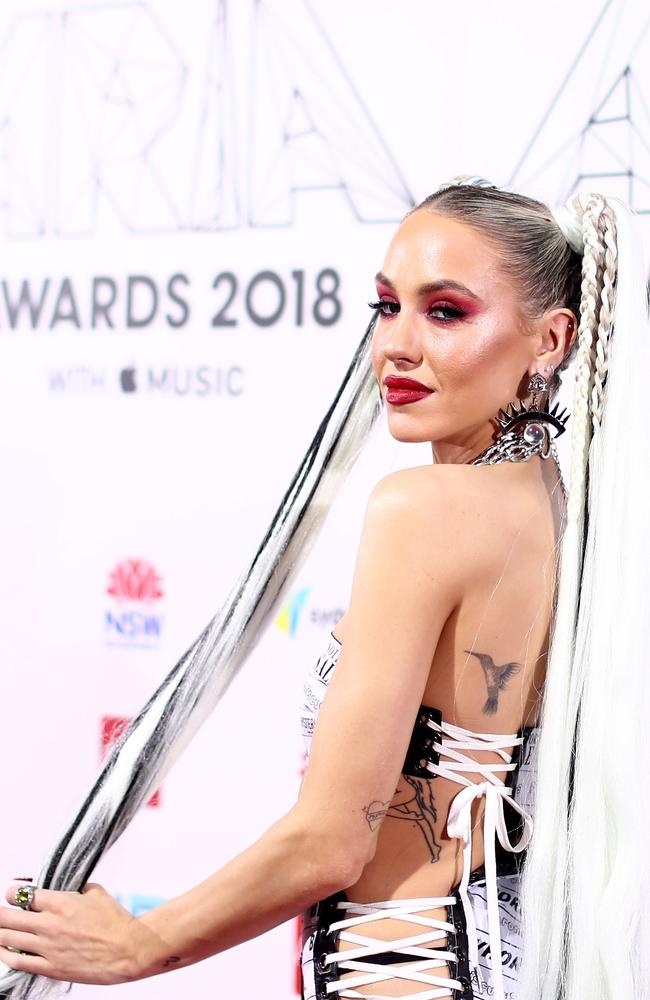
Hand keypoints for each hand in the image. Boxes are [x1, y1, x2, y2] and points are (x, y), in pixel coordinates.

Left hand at [0, 882, 145, 985]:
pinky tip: (2, 950)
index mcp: (61, 902)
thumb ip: (76, 889)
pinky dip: (5, 954)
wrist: (129, 949)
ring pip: (8, 938)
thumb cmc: (116, 921)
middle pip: (8, 917)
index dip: (13, 893)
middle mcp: (50, 924)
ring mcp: (48, 947)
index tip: (11, 894)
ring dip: (0, 932)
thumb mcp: (96, 892)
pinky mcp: (51, 967)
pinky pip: (18, 961)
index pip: (23, 894)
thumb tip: (66, 889)